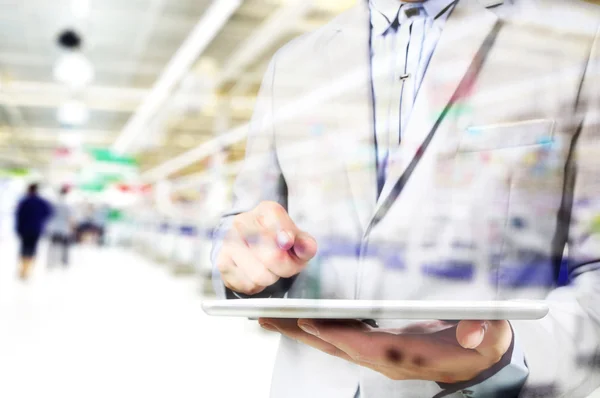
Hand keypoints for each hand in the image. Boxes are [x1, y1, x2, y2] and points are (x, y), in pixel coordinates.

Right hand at [217, 201, 317, 294]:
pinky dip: (257, 285)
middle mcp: (243, 221)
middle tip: (285, 264)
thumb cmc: (280, 242)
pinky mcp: (222, 262)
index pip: (285, 236)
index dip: (293, 248)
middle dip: (285, 268)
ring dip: (271, 278)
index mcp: (267, 210)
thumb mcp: (299, 241)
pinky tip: (255, 273)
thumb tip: (295, 243)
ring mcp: (229, 242)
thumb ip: (305, 243)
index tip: (290, 246)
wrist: (253, 246)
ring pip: (260, 275)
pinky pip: (248, 285)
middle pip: (273, 258)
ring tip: (269, 268)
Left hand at [259, 319, 511, 383]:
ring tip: (272, 317)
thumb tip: (474, 332)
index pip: (367, 346)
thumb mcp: (491, 336)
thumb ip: (483, 332)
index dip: (338, 335)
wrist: (478, 361)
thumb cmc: (480, 345)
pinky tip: (300, 318)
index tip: (310, 321)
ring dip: (302, 331)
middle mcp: (387, 358)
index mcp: (409, 355)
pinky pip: (340, 339)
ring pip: (333, 344)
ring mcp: (379, 354)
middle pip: (337, 346)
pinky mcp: (377, 346)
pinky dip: (317, 329)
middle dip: (303, 332)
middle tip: (269, 317)